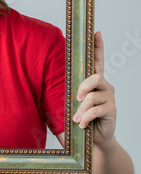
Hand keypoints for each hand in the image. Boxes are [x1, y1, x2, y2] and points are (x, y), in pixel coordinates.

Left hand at [73, 31, 116, 148]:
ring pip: (92, 96)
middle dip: (83, 87)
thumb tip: (61, 86)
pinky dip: (86, 118)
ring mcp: (109, 98)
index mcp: (95, 82)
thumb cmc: (83, 119)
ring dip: (81, 109)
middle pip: (95, 77)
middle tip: (77, 98)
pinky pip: (95, 110)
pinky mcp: (111, 110)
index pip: (98, 61)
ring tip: (77, 118)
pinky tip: (82, 124)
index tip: (97, 32)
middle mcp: (105, 87)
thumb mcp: (76, 104)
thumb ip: (74, 93)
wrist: (94, 141)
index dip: (98, 47)